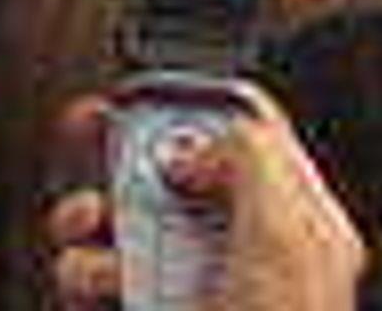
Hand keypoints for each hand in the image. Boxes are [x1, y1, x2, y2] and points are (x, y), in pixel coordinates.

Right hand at [48, 90, 364, 310]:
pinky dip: (83, 277)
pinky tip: (89, 283)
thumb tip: (195, 146)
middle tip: (95, 151)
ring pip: (129, 231)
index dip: (193, 104)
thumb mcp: (289, 241)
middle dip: (128, 161)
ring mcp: (194, 299)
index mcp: (298, 225)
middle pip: (175, 177)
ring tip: (86, 232)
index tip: (144, 91)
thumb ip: (249, 163)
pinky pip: (102, 288)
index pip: (248, 136)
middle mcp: (246, 257)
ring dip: (96, 222)